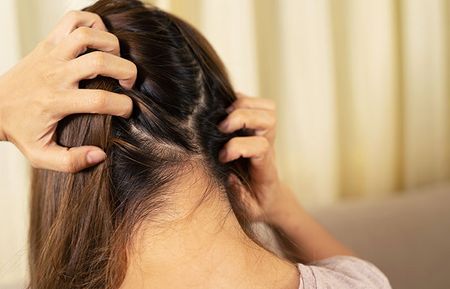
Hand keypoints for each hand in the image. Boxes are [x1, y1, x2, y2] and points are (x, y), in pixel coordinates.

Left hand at [0, 11, 136, 172]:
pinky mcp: (48, 43)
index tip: (128, 111)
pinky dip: (92, 23)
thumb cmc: (20, 130)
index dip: (124, 105)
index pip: (100, 100)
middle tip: (129, 82)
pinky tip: (98, 39)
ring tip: (115, 59)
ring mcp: (51, 55)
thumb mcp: (41, 155)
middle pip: (100, 61)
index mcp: (56, 102)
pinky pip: (72, 20)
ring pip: (88, 35)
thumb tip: (100, 155)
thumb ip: (71, 161)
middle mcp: (55, 74)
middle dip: (126, 70)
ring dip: (111, 44)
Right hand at [218, 93, 295, 223]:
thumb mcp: (247, 209)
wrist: (270, 198)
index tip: (222, 157)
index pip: (260, 147)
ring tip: (225, 114)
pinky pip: (258, 104)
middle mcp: (269, 147)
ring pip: (267, 108)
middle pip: (268, 120)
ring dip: (244, 105)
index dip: (239, 147)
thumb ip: (238, 194)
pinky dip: (241, 100)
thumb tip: (228, 174)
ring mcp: (266, 135)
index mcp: (265, 168)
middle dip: (243, 117)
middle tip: (222, 127)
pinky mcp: (259, 127)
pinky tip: (226, 109)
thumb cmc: (256, 204)